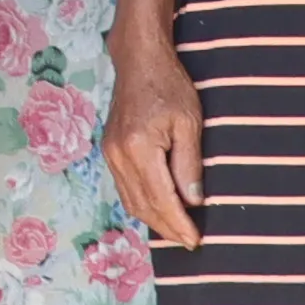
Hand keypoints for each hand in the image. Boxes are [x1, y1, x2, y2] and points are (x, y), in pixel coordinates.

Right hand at [102, 31, 204, 252]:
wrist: (139, 61)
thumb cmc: (169, 86)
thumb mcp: (189, 123)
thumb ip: (189, 165)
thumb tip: (192, 202)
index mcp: (140, 148)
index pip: (161, 198)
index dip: (178, 223)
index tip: (194, 240)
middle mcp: (119, 155)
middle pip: (143, 205)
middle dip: (166, 227)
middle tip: (188, 242)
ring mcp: (110, 154)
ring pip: (130, 200)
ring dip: (153, 220)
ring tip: (175, 232)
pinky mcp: (109, 151)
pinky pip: (124, 188)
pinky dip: (141, 204)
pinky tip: (157, 210)